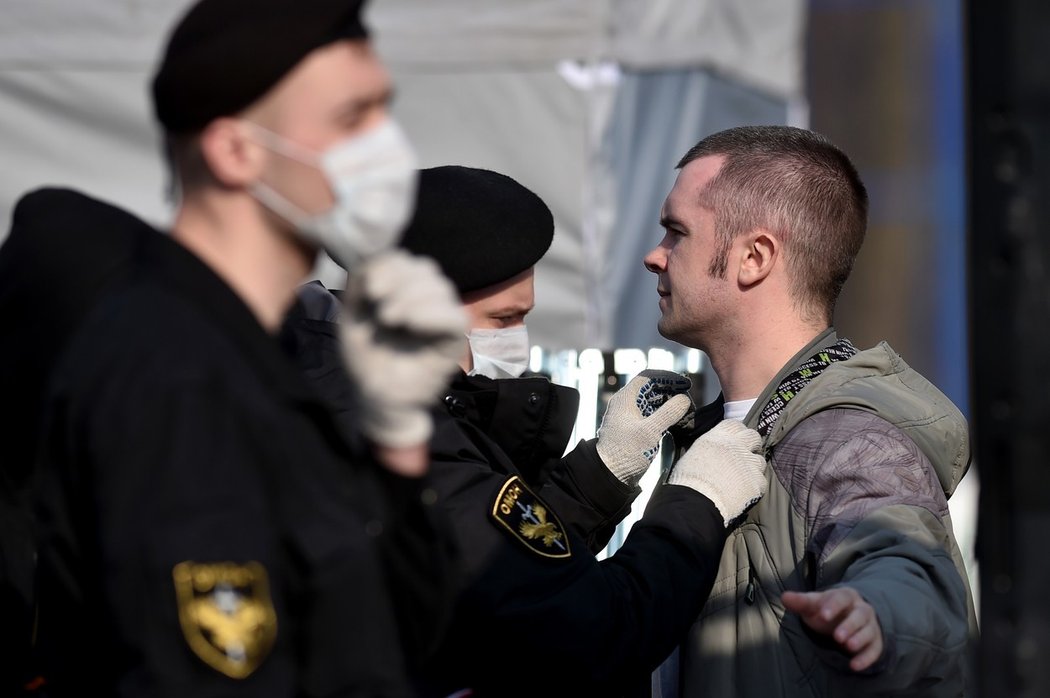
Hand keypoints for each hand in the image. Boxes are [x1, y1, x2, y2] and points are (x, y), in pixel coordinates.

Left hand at [340, 250, 466, 450]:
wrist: (375, 396)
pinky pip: (455, 317)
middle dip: (399, 281)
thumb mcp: (353, 315)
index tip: (369, 289)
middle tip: (378, 307)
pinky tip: (408, 323)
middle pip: (426, 268)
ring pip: (440, 288)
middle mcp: (428, 299)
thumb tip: (376, 259)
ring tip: (388, 320)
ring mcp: (443, 318)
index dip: (389, 265)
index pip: (407, 260)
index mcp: (404, 290)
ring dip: (410, 298)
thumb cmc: (367, 358)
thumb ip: (361, 282)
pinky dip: (431, 315)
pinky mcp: (454, 341)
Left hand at [595, 370, 693, 486]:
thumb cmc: (626, 452)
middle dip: (671, 391)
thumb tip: (684, 399)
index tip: (685, 384)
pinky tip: (677, 422)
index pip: (648, 377)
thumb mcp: (650, 431)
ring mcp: (630, 416)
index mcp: (625, 399)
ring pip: (652, 401)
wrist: (610, 475)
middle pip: (651, 388)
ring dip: (669, 403)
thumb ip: (668, 413)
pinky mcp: (634, 428)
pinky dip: (664, 415)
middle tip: (688, 401)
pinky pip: (651, 414)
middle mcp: (626, 404)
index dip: (668, 377)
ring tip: (685, 412)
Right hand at [667, 419, 765, 525]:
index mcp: (718, 437)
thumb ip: (710, 448)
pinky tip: (743, 493)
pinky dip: (754, 486)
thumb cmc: (687, 480)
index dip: (737, 432)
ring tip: (741, 478)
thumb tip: (716, 451)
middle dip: (751, 445)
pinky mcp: (757, 482)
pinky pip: (761, 481)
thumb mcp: (694, 454)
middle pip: (753, 437)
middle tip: (744, 456)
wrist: (696, 502)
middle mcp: (736, 446)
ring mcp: (749, 464)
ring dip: (753, 467)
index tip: (735, 439)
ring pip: (760, 460)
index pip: (735, 425)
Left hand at [782, 588, 883, 671]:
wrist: (844, 617)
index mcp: (846, 596)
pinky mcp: (875, 641)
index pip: (841, 598)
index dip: (833, 606)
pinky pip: (874, 649)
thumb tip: (785, 597)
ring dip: (860, 639)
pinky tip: (854, 666)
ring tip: (848, 647)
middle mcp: (861, 609)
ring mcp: (870, 625)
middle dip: (849, 625)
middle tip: (837, 637)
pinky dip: (866, 658)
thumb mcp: (813, 605)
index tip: (822, 615)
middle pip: (860, 614)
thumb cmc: (826, 610)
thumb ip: (800, 602)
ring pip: (869, 631)